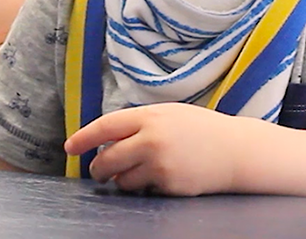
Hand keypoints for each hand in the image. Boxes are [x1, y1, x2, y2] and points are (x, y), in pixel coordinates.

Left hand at [63, 103, 245, 195]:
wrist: (236, 151)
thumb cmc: (199, 130)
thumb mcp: (168, 114)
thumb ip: (139, 123)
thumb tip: (106, 138)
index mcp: (149, 116)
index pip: (105, 127)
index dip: (83, 138)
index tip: (69, 147)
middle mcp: (151, 140)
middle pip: (107, 158)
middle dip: (98, 168)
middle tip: (97, 172)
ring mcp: (160, 164)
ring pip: (122, 180)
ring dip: (121, 180)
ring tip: (135, 173)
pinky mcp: (169, 185)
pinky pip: (143, 190)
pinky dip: (144, 187)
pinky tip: (159, 178)